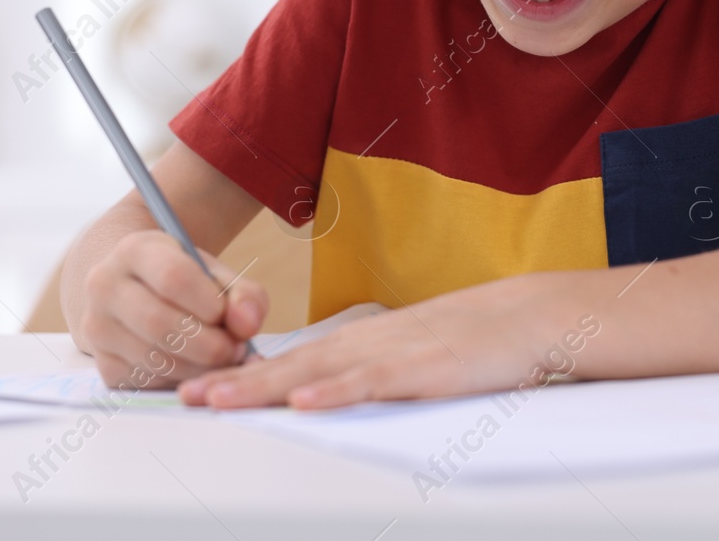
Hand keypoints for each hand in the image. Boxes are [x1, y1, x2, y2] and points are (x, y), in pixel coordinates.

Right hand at [77, 229, 267, 389]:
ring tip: (220, 359)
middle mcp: (106, 286)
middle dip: (208, 345)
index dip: (208, 303)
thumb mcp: (214, 274)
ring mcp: (98, 327)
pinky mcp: (102, 363)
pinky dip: (179, 381)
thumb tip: (248, 325)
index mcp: (135, 251)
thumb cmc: (183, 281)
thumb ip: (243, 294)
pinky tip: (193, 367)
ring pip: (153, 359)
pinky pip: (146, 382)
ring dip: (198, 368)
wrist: (135, 291)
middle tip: (234, 349)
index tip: (225, 314)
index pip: (173, 277)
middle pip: (159, 323)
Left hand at [177, 272, 600, 409]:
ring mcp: (395, 354)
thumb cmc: (477, 340)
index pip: (292, 362)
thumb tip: (331, 395)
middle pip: (291, 367)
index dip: (244, 375)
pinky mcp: (427, 368)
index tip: (199, 389)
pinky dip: (337, 391)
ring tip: (220, 400)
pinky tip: (305, 401)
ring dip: (266, 387)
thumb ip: (372, 372)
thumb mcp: (413, 355)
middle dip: (236, 383)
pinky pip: (374, 382)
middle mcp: (369, 343)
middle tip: (185, 397)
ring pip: (319, 373)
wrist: (532, 316)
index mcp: (364, 342)